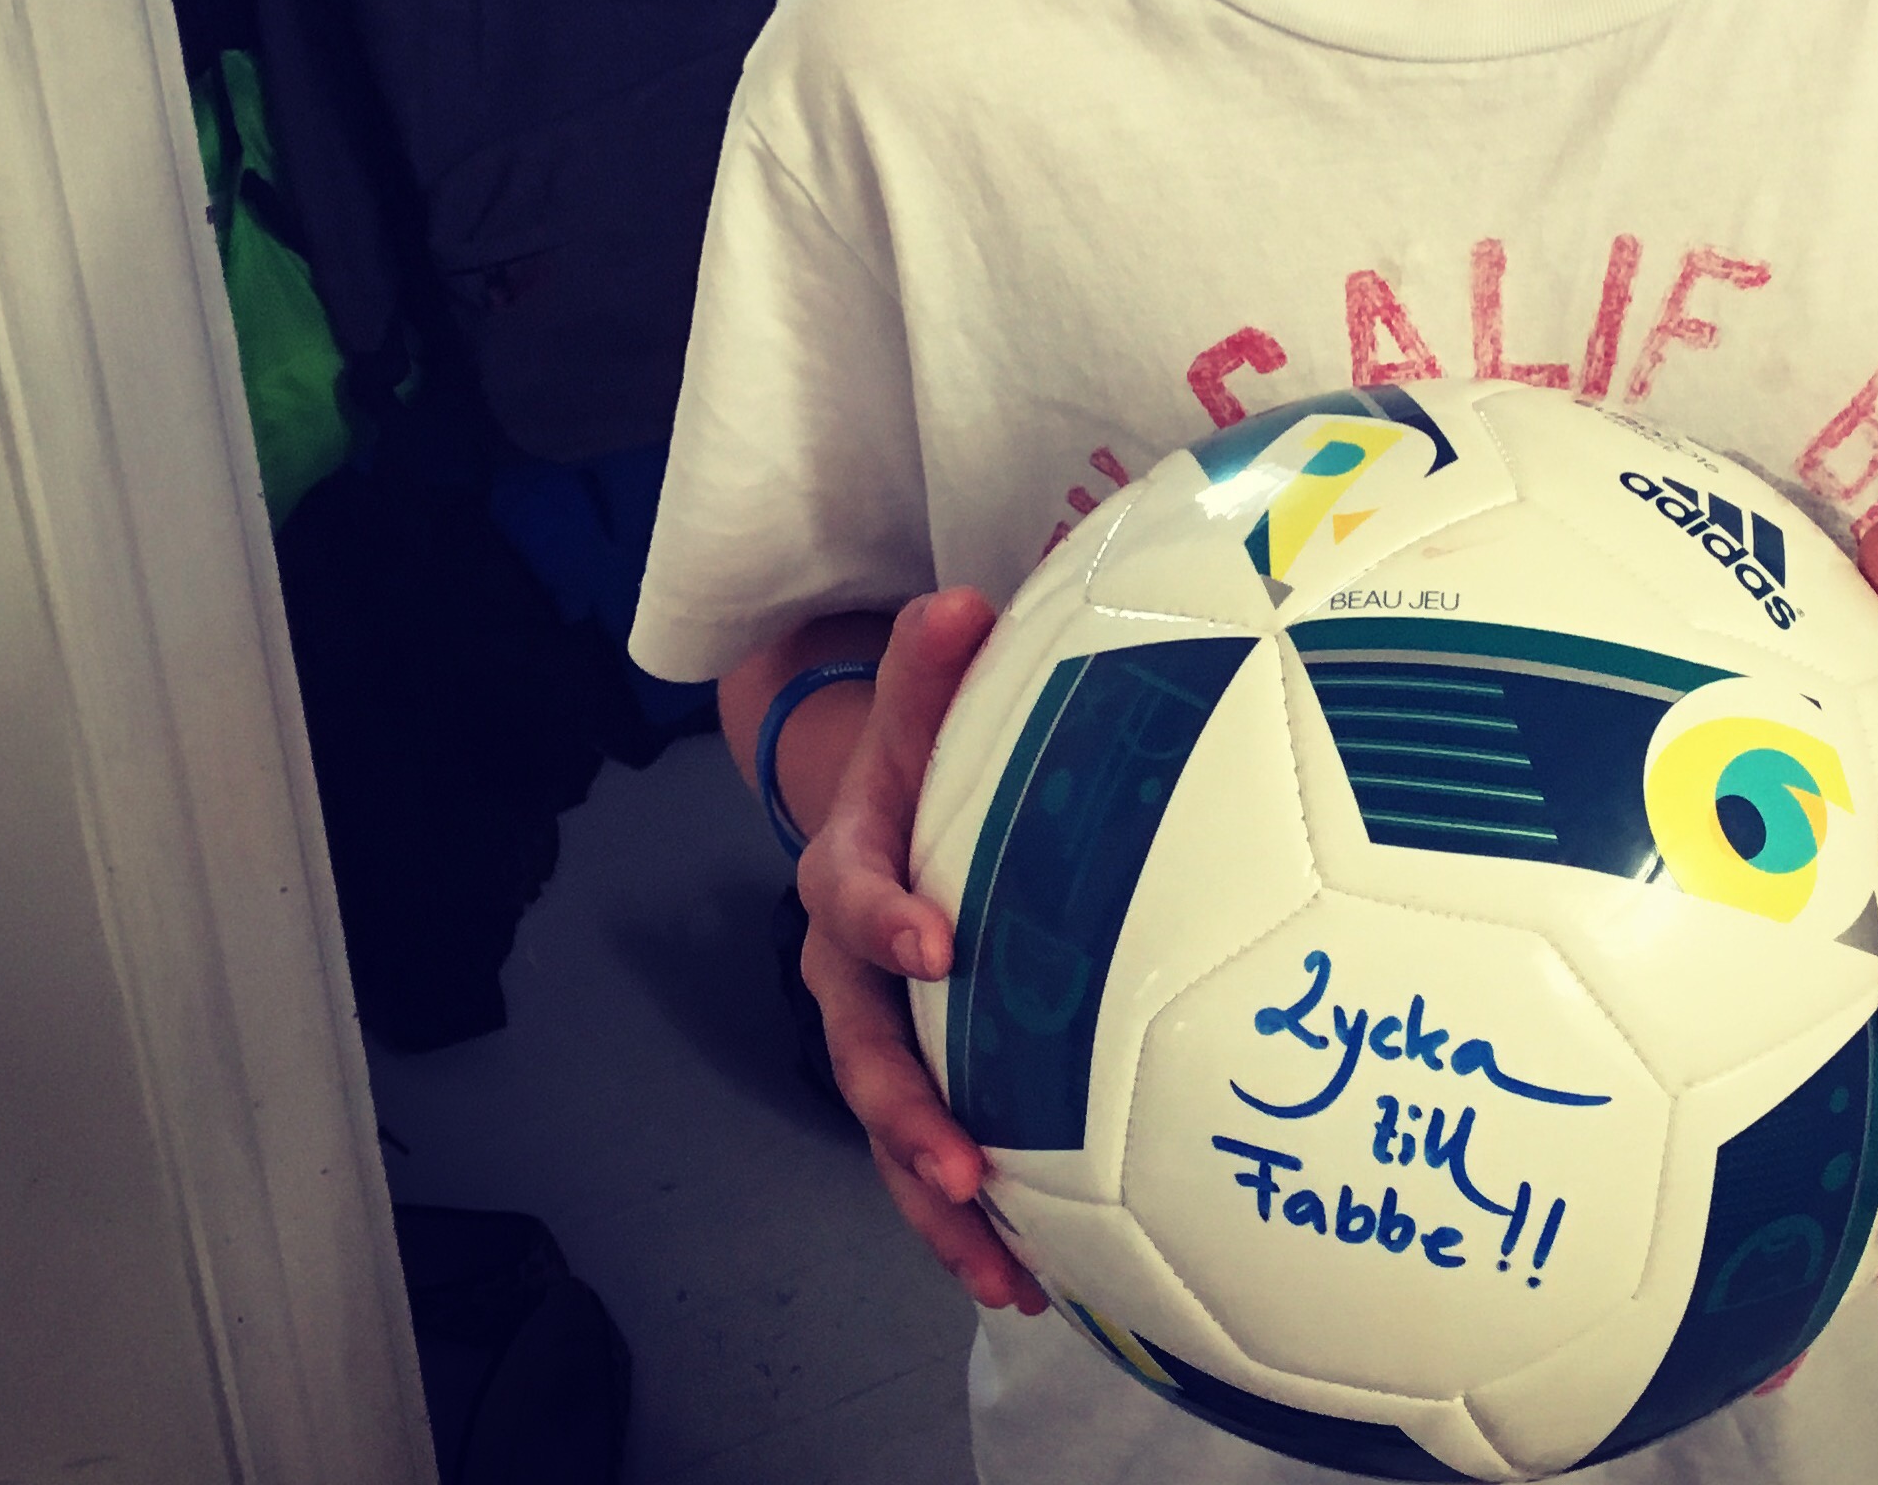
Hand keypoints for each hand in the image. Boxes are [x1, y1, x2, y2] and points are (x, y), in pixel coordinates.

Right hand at [790, 587, 1047, 1314]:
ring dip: (935, 1200)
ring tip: (1001, 1265)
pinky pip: (928, 1154)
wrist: (881, 805)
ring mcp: (876, 1030)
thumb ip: (931, 661)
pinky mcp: (916, 1073)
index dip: (886, 920)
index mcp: (847, 869)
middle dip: (905, 1112)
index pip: (853, 895)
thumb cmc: (917, 752)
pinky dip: (967, 1218)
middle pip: (859, 1050)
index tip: (936, 946)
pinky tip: (1030, 1277)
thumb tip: (961, 601)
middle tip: (961, 1164)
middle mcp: (848, 966)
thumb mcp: (916, 700)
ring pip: (890, 1128)